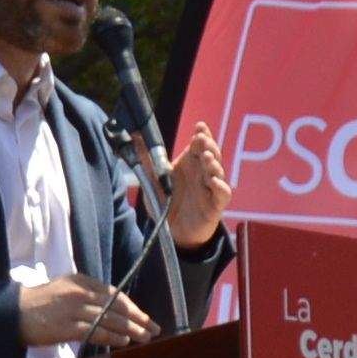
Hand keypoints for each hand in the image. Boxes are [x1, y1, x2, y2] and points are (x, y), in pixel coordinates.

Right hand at [14, 275, 155, 351]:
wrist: (14, 313)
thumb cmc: (39, 303)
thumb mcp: (64, 289)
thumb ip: (86, 295)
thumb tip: (109, 308)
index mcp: (81, 281)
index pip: (114, 293)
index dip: (132, 306)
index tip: (144, 316)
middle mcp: (80, 293)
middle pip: (116, 306)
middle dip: (138, 318)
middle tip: (153, 328)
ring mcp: (74, 310)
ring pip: (110, 319)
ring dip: (131, 329)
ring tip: (145, 337)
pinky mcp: (68, 327)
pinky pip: (96, 331)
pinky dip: (112, 336)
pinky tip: (124, 341)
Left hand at [144, 117, 227, 252]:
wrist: (170, 231)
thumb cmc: (165, 202)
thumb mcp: (152, 181)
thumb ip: (146, 161)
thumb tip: (134, 138)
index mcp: (189, 164)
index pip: (199, 144)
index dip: (202, 134)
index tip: (200, 127)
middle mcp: (202, 172)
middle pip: (211, 153)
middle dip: (208, 145)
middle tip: (202, 140)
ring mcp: (210, 187)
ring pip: (218, 171)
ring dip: (213, 163)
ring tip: (206, 157)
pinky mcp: (216, 204)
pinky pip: (222, 193)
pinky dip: (220, 186)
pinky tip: (212, 181)